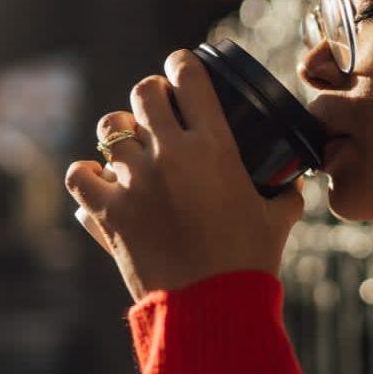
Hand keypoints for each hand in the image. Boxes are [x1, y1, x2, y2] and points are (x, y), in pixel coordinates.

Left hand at [65, 50, 304, 301]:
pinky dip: (86, 175)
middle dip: (150, 94)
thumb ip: (285, 196)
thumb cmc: (248, 264)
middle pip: (144, 93)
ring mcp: (135, 182)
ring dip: (118, 131)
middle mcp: (170, 155)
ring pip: (110, 128)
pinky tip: (97, 180)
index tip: (181, 67)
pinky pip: (80, 175)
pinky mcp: (108, 212)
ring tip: (126, 143)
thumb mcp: (276, 222)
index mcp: (214, 147)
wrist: (212, 309)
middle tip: (155, 108)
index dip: (182, 64)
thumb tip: (293, 185)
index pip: (190, 79)